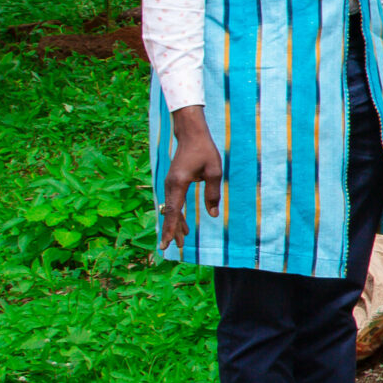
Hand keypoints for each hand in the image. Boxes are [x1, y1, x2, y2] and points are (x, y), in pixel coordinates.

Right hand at [159, 106, 222, 250]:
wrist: (191, 135)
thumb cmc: (204, 151)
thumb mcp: (214, 172)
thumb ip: (212, 193)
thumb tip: (213, 214)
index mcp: (179, 182)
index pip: (174, 210)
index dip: (171, 227)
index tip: (168, 242)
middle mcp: (170, 185)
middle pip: (169, 213)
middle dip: (171, 231)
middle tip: (173, 248)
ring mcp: (170, 184)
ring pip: (171, 209)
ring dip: (175, 225)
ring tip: (181, 241)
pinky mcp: (173, 183)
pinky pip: (173, 203)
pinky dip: (177, 215)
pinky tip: (184, 226)